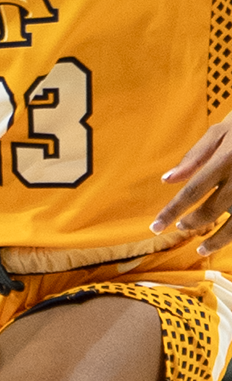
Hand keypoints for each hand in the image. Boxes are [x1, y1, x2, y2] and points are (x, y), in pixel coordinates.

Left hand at [153, 113, 231, 253]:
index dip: (171, 211)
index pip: (191, 192)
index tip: (156, 227)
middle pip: (211, 210)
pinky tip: (227, 237)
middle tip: (179, 228)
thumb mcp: (219, 132)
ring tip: (203, 248)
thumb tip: (167, 180)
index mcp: (224, 161)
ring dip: (218, 240)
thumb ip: (194, 157)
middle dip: (192, 223)